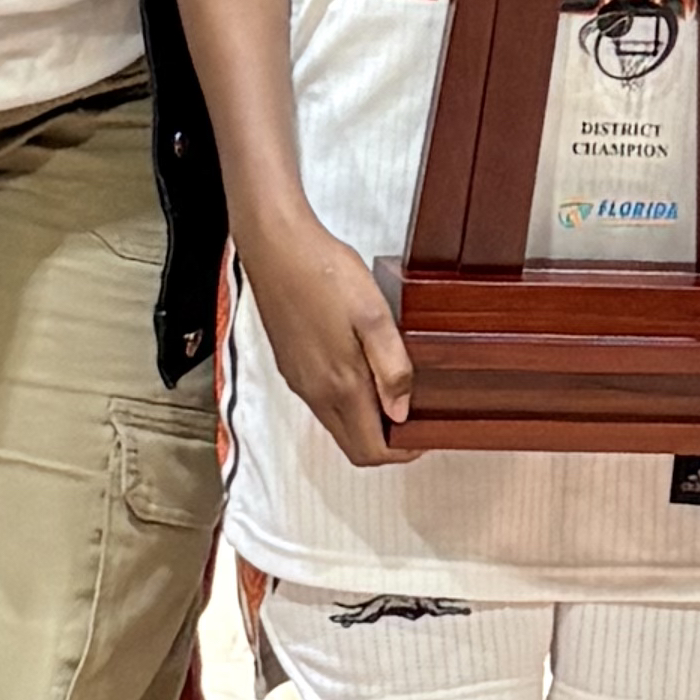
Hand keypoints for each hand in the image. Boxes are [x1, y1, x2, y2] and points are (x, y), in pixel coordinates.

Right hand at [242, 202, 413, 469]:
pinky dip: (347, 403)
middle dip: (385, 443)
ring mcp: (300, 381)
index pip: (370, 450)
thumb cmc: (325, 273)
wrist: (275, 247)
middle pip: (352, 445)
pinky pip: (322, 403)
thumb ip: (391, 368)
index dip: (401, 452)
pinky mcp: (290, 366)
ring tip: (392, 388)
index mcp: (339, 385)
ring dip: (366, 422)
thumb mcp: (374, 315)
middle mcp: (315, 393)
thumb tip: (401, 412)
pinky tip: (362, 368)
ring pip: (336, 425)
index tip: (424, 434)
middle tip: (413, 415)